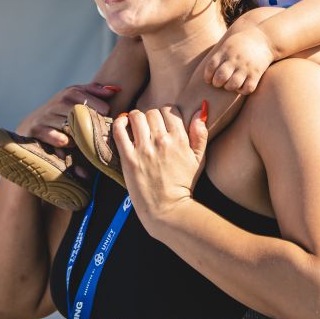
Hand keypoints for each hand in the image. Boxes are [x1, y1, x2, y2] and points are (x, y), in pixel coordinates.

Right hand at [16, 82, 119, 177]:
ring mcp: (47, 116)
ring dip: (79, 133)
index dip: (97, 104)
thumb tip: (115, 90)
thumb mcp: (76, 97)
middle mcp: (57, 102)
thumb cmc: (62, 110)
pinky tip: (70, 144)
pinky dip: (64, 142)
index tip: (108, 113)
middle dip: (90, 119)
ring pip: (67, 124)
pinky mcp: (38, 130)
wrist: (34, 123)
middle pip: (77, 109)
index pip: (84, 95)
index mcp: (69, 93)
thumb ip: (95, 92)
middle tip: (102, 129)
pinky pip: (56, 137)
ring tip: (88, 139)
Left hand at [112, 105, 208, 234]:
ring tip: (135, 126)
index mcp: (179, 139)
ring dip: (135, 118)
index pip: (169, 110)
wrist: (168, 208)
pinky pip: (120, 130)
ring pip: (136, 117)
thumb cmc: (183, 185)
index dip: (165, 114)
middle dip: (150, 117)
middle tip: (148, 127)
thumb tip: (199, 111)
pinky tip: (123, 124)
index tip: (161, 122)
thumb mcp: (199, 159)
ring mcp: (144, 149)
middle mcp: (162, 140)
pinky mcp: (129, 158)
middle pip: (152, 112)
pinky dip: (120, 123)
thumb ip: (200, 134)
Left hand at [203, 28, 276, 93]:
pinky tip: (241, 86)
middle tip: (219, 83)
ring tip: (230, 84)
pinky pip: (248, 88)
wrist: (263, 36)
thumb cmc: (241, 42)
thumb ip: (218, 56)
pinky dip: (243, 90)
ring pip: (233, 85)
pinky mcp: (256, 73)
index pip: (210, 66)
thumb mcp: (226, 44)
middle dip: (217, 83)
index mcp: (225, 51)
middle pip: (220, 77)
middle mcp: (234, 59)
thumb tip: (207, 71)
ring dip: (229, 87)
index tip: (209, 79)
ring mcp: (245, 67)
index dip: (207, 76)